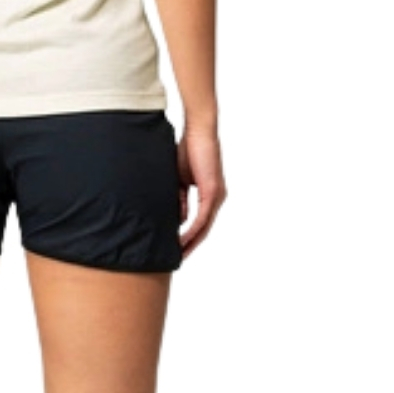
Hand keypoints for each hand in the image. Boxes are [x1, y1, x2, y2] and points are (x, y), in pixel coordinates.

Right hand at [177, 120, 226, 256]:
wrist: (198, 132)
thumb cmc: (187, 152)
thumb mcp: (179, 181)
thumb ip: (178, 199)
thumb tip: (178, 220)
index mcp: (209, 196)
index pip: (200, 223)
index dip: (189, 238)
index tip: (176, 249)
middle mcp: (216, 198)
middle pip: (204, 230)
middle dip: (190, 246)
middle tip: (177, 260)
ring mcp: (217, 196)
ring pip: (204, 227)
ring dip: (191, 243)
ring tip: (178, 255)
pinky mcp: (213, 192)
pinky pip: (203, 217)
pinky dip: (193, 230)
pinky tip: (182, 240)